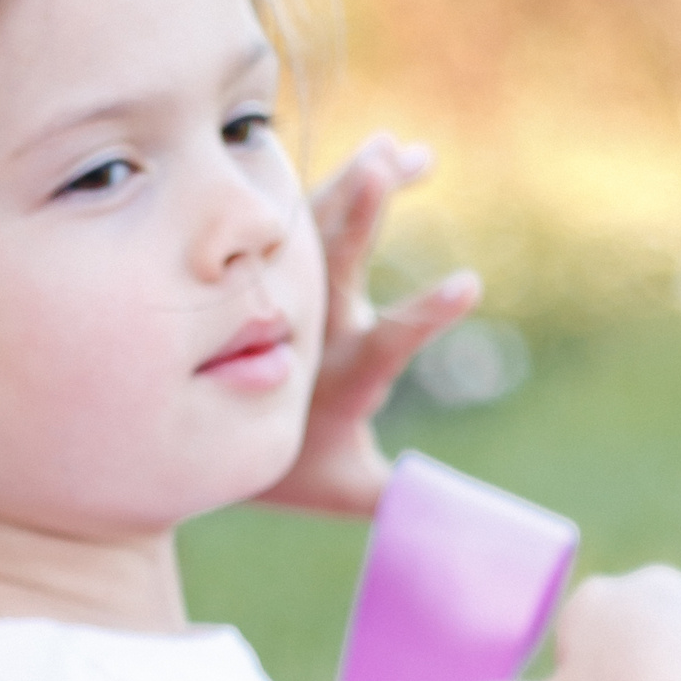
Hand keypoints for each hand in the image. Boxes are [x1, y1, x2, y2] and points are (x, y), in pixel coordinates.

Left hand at [261, 135, 479, 515]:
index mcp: (335, 380)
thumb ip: (387, 498)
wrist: (211, 430)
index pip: (385, 344)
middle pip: (337, 266)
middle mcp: (316, 328)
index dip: (424, 315)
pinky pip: (319, 216)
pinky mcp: (290, 269)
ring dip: (362, 183)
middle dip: (362, 215)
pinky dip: (356, 182)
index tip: (469, 282)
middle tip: (384, 164)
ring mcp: (300, 295)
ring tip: (397, 146)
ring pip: (326, 228)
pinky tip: (397, 145)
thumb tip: (452, 534)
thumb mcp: (337, 488)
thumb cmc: (296, 466)